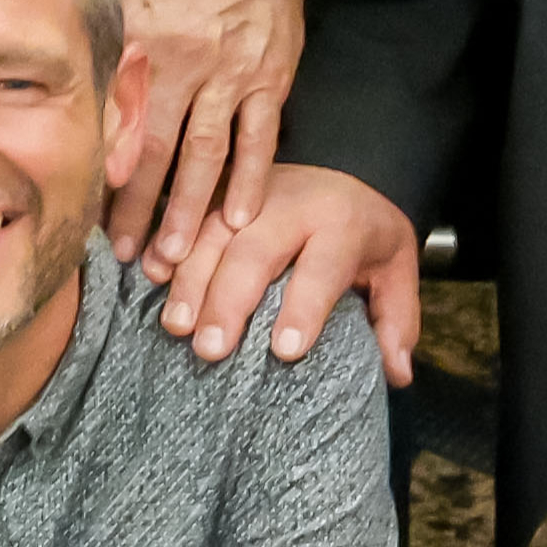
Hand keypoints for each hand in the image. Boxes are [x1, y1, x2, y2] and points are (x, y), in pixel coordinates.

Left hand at [102, 0, 317, 263]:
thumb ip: (103, 49)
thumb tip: (61, 91)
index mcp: (140, 45)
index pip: (113, 117)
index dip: (97, 167)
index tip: (79, 209)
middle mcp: (183, 63)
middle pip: (152, 147)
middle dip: (135, 206)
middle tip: (121, 254)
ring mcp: (229, 76)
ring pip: (204, 153)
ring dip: (187, 208)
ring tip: (172, 257)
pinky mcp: (269, 82)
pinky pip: (259, 139)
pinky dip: (250, 182)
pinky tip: (238, 224)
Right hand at [159, 158, 420, 383]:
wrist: (342, 172)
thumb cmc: (364, 235)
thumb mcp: (397, 269)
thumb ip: (397, 320)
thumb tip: (395, 374)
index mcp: (343, 222)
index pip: (323, 266)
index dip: (305, 307)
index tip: (284, 351)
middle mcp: (293, 202)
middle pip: (257, 250)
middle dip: (231, 300)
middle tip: (212, 349)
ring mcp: (248, 192)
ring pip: (213, 233)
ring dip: (190, 280)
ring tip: (177, 326)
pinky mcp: (218, 190)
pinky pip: (185, 216)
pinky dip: (165, 245)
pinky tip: (149, 277)